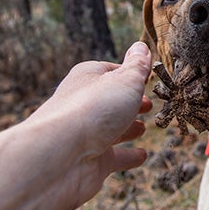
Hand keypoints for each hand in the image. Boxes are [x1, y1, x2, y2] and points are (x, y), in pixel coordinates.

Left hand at [27, 42, 152, 205]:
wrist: (60, 157)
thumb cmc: (92, 110)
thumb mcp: (125, 80)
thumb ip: (137, 66)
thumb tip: (141, 47)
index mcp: (87, 78)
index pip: (110, 70)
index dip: (130, 74)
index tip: (147, 77)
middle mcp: (84, 105)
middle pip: (109, 101)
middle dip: (129, 102)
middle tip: (148, 104)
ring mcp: (87, 135)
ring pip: (111, 129)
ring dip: (128, 128)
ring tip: (143, 127)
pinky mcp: (92, 162)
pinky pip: (114, 157)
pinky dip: (128, 156)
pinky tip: (141, 155)